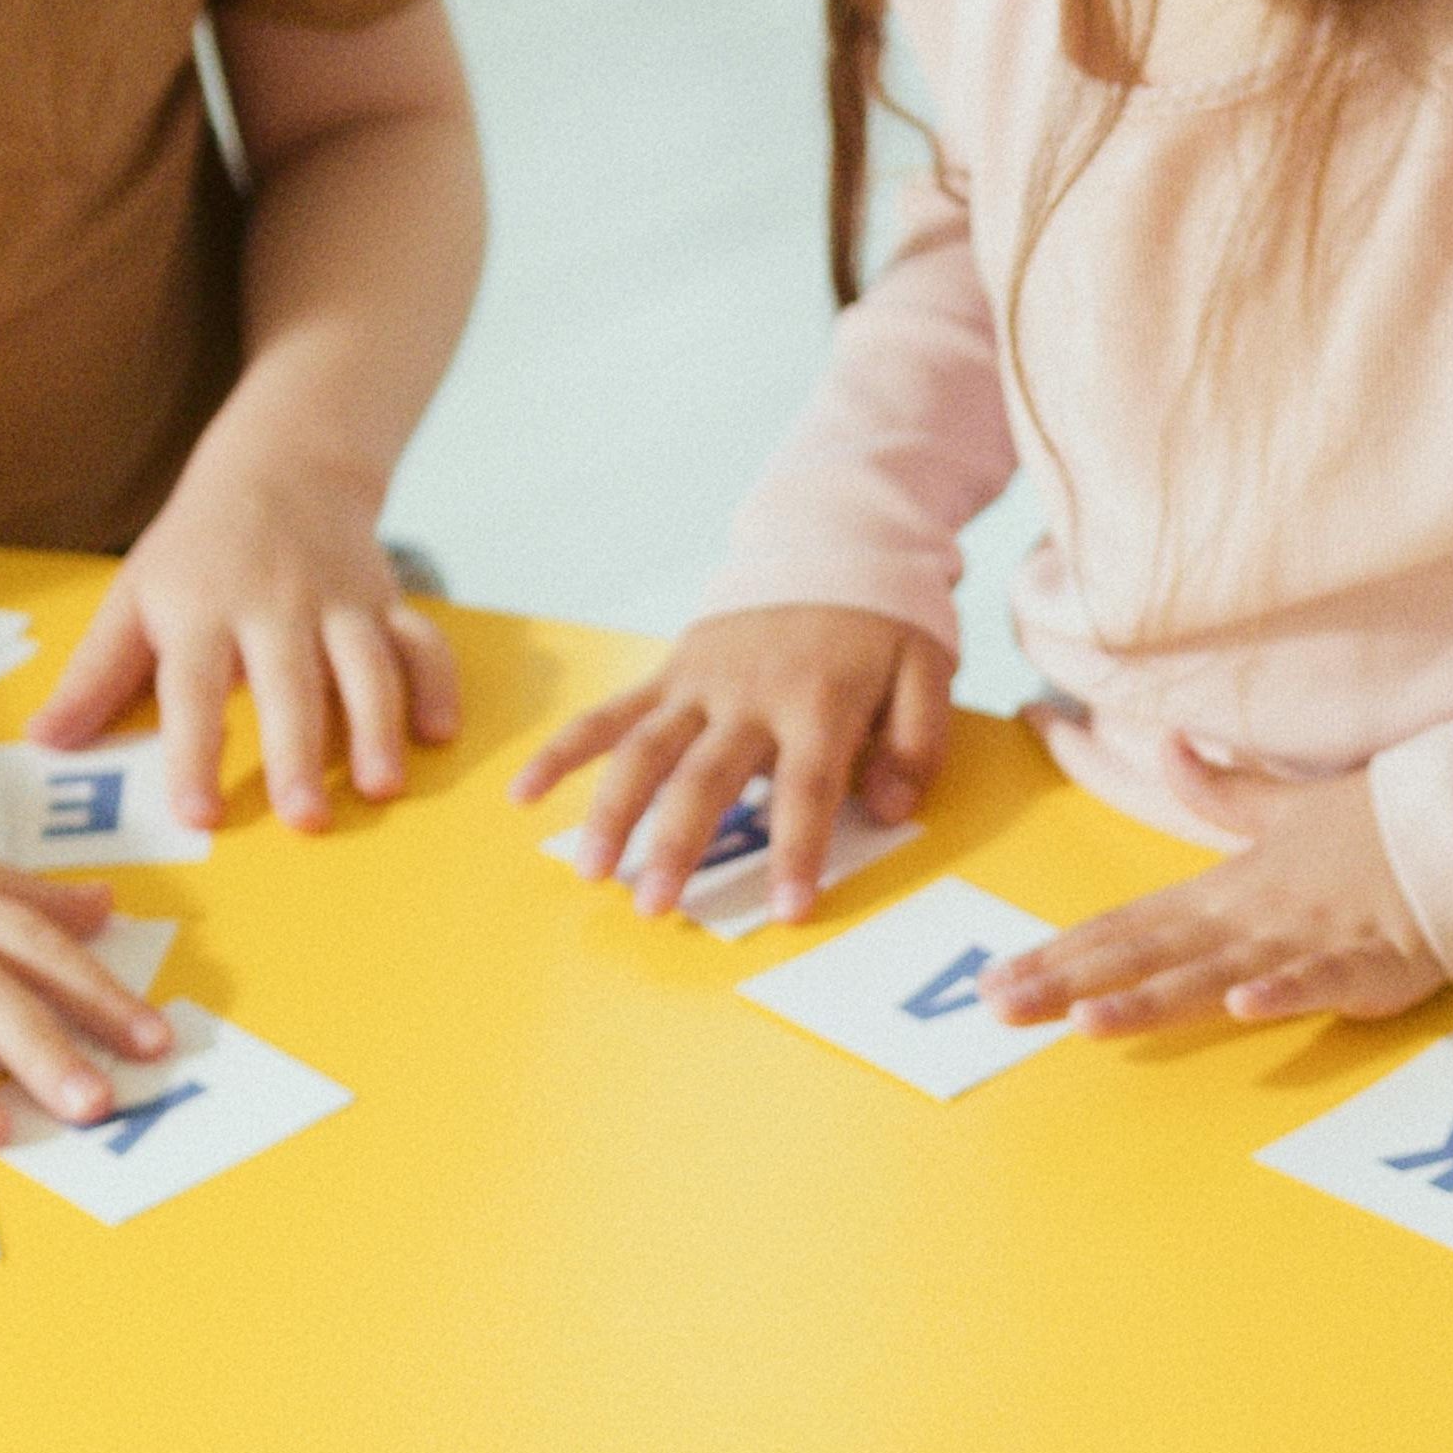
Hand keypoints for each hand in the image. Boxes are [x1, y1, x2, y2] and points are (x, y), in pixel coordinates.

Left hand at [33, 448, 453, 834]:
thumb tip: (46, 742)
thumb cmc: (197, 547)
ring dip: (377, 726)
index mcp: (200, 611)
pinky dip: (438, 683)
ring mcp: (336, 601)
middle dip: (300, 752)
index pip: (190, 691)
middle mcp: (273, 605)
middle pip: (288, 685)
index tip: (198, 816)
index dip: (193, 755)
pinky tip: (440, 732)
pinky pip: (420, 640)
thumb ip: (95, 675)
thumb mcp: (134, 596)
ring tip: (383, 787)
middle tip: (307, 819)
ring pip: (364, 665)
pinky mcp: (384, 600)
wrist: (282, 460)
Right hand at [510, 604, 952, 919]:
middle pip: (704, 777)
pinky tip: (524, 795)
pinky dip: (563, 752)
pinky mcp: (670, 672)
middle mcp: (749, 694)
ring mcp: (700, 683)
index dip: (795, 852)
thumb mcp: (929, 669)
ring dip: (611, 812)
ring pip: (642, 750)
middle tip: (654, 908)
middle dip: (676, 845)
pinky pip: (609, 714)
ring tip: (591, 872)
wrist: (831, 540)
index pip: (806, 790)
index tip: (785, 912)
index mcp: (819, 700)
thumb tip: (886, 808)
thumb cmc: (883, 623)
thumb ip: (916, 742)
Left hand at [982, 773, 1439, 1033]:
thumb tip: (1167, 744)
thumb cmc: (1375, 825)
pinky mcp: (1368, 963)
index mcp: (1226, 888)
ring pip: (1216, 973)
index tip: (996, 978)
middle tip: (1000, 1010)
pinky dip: (1285, 993)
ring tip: (1089, 1022)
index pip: (1126, 925)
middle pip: (1147, 954)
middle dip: (1071, 982)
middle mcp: (1250, 916)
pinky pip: (1321, 979)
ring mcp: (1305, 940)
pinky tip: (1246, 1008)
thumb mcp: (1286, 807)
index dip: (1060, 952)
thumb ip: (1221, 791)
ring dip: (1153, 998)